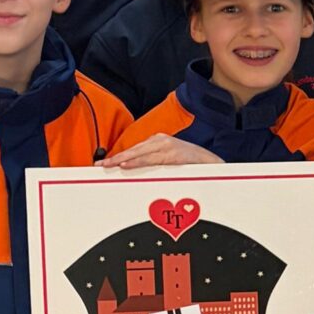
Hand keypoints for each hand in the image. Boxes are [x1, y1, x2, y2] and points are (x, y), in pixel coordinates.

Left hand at [104, 134, 222, 167]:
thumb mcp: (168, 163)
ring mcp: (167, 146)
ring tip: (109, 165)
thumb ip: (153, 164)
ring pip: (140, 154)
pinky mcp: (174, 153)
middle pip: (132, 150)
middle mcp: (160, 141)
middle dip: (115, 158)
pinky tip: (126, 166)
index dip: (117, 157)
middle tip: (100, 165)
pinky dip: (138, 162)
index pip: (133, 150)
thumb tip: (133, 172)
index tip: (103, 163)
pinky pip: (151, 159)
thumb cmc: (190, 165)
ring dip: (123, 159)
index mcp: (157, 143)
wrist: (213, 164)